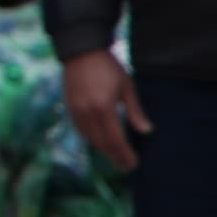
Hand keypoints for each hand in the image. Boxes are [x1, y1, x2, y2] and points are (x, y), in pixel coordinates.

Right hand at [61, 49, 151, 174]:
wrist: (80, 51)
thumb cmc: (108, 66)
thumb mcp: (127, 86)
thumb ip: (135, 110)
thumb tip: (147, 131)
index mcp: (104, 107)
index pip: (115, 139)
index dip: (124, 154)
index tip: (133, 164)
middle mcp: (87, 112)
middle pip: (101, 143)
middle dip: (114, 156)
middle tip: (126, 166)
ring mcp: (75, 110)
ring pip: (89, 138)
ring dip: (103, 149)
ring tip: (115, 156)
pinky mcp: (69, 107)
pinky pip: (81, 130)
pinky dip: (92, 139)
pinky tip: (100, 142)